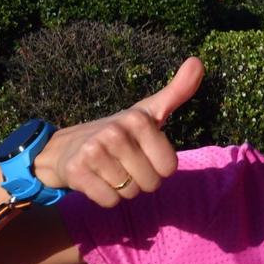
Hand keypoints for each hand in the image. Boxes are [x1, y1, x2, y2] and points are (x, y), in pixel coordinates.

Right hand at [32, 57, 203, 207]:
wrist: (65, 148)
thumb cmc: (118, 133)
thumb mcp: (148, 112)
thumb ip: (176, 92)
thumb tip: (198, 62)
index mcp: (138, 119)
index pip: (169, 168)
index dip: (158, 167)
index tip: (142, 153)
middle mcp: (115, 132)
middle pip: (151, 183)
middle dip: (140, 180)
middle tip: (123, 164)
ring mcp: (94, 151)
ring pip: (130, 193)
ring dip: (122, 189)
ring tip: (108, 171)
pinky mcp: (77, 171)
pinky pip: (110, 201)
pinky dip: (105, 197)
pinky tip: (95, 180)